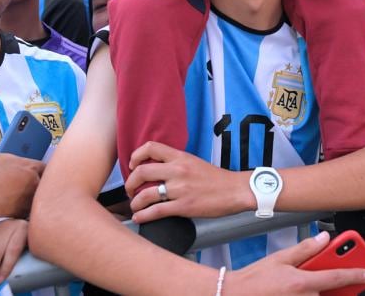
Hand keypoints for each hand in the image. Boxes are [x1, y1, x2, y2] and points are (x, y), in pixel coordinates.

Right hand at [0, 147, 43, 220]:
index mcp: (30, 166)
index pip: (44, 167)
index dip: (37, 170)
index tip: (31, 173)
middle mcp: (34, 182)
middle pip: (42, 184)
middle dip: (34, 185)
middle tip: (23, 188)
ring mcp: (30, 199)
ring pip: (35, 199)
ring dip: (29, 198)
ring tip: (16, 199)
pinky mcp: (23, 214)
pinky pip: (27, 212)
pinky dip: (21, 211)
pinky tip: (11, 210)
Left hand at [124, 142, 249, 222]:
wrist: (235, 191)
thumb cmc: (216, 178)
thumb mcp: (194, 163)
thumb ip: (176, 164)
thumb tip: (157, 170)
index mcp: (180, 157)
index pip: (150, 147)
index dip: (136, 156)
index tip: (132, 165)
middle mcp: (177, 170)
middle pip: (141, 171)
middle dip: (130, 183)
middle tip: (130, 190)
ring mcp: (180, 189)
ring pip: (145, 194)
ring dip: (134, 202)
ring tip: (134, 206)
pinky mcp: (183, 206)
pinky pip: (156, 211)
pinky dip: (143, 216)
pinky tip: (140, 218)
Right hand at [226, 231, 364, 295]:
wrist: (235, 295)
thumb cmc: (255, 279)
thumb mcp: (280, 258)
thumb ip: (305, 248)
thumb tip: (323, 238)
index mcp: (301, 282)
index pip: (336, 277)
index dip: (355, 274)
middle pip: (331, 292)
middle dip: (340, 285)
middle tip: (348, 277)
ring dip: (326, 291)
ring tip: (319, 282)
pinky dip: (314, 294)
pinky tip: (309, 289)